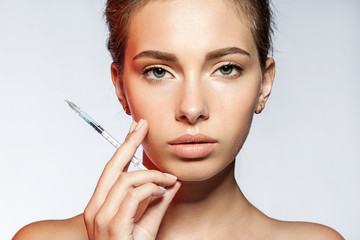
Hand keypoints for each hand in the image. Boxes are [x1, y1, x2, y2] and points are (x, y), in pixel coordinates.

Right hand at [84, 119, 180, 239]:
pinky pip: (134, 195)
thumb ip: (158, 201)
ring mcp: (101, 218)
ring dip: (153, 176)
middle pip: (113, 166)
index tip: (135, 128)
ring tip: (169, 180)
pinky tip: (163, 191)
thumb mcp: (148, 223)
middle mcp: (95, 209)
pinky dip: (152, 189)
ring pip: (128, 180)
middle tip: (143, 126)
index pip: (112, 169)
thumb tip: (171, 182)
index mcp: (100, 205)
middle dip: (129, 142)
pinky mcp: (113, 227)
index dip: (124, 146)